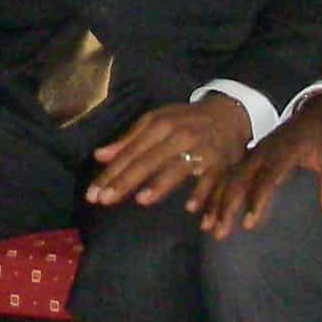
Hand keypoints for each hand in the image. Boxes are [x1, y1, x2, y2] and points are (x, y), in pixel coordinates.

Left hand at [86, 96, 249, 207]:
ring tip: (142, 199)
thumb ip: (128, 140)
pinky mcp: (221, 163)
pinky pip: (211, 180)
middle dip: (125, 181)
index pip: (131, 152)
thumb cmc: (185, 121)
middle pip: (148, 160)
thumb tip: (99, 156)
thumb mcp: (155, 121)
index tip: (92, 194)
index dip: (111, 173)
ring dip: (161, 184)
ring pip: (178, 168)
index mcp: (160, 125)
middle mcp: (179, 136)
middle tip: (104, 200)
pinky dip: (203, 193)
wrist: (229, 114)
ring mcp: (201, 149)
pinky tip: (191, 208)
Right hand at [195, 91, 321, 238]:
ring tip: (208, 226)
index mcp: (285, 150)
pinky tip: (210, 209)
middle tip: (218, 231)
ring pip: (230, 177)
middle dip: (226, 205)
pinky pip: (230, 174)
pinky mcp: (253, 155)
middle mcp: (264, 150)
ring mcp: (256, 152)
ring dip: (217, 201)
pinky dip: (218, 191)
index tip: (248, 223)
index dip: (256, 200)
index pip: (267, 178)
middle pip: (239, 179)